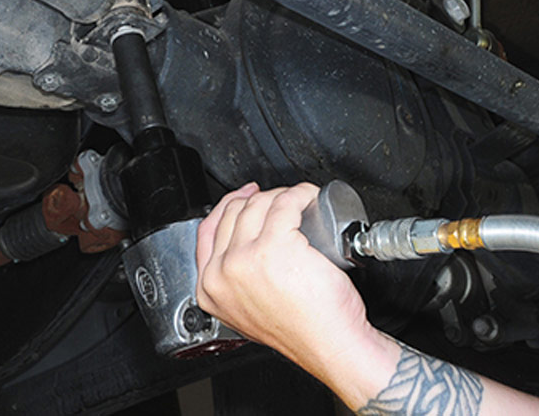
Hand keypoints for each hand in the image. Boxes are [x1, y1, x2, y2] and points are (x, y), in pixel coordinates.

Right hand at [194, 183, 380, 373]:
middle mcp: (221, 273)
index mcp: (209, 288)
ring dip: (281, 195)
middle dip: (260, 200)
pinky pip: (284, 203)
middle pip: (234, 213)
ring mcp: (245, 259)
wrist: (330, 345)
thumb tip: (241, 248)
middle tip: (283, 202)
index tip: (246, 198)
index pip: (207, 230)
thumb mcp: (250, 310)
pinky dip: (299, 194)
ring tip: (301, 202)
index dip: (228, 206)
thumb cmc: (304, 331)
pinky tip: (309, 198)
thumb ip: (236, 283)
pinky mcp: (273, 246)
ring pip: (257, 205)